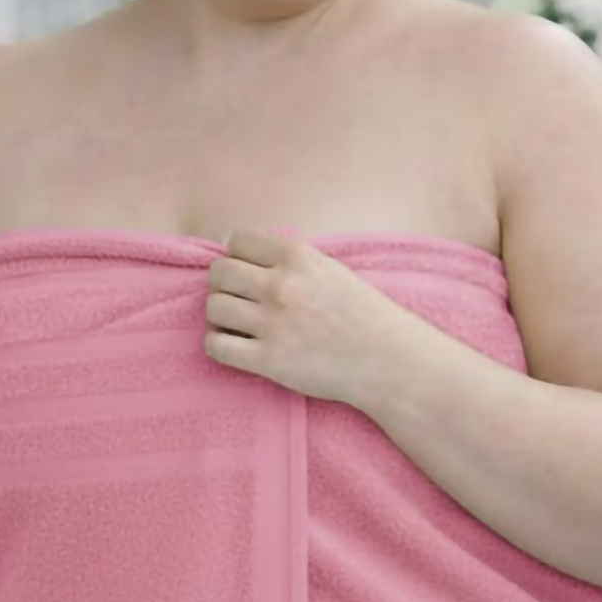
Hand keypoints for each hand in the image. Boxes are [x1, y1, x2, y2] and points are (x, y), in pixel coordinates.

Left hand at [202, 227, 394, 404]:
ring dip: (220, 314)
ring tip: (237, 322)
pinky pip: (215, 345)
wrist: (388, 361)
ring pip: (214, 306)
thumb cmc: (362, 314)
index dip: (237, 256)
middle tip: (238, 298)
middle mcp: (282, 285)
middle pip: (219, 272)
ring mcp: (274, 323)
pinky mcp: (268, 360)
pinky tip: (236, 345)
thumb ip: (288, 259)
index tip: (246, 271)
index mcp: (298, 256)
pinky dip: (218, 343)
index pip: (237, 240)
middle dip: (223, 284)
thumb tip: (235, 246)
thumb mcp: (329, 269)